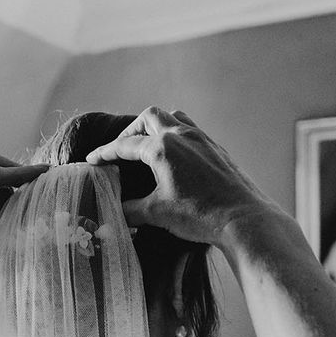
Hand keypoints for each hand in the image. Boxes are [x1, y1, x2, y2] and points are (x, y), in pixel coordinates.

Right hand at [86, 106, 278, 245]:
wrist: (243, 219)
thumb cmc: (198, 215)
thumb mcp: (156, 213)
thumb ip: (131, 210)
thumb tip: (115, 213)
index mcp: (162, 148)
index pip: (126, 145)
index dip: (105, 152)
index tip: (92, 159)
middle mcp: (182, 136)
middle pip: (150, 117)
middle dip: (131, 130)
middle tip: (122, 148)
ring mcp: (203, 140)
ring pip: (174, 118)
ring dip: (157, 126)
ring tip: (148, 145)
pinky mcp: (217, 150)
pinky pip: (192, 131)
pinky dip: (177, 137)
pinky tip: (176, 158)